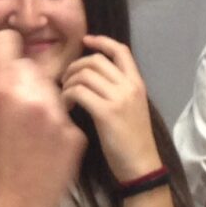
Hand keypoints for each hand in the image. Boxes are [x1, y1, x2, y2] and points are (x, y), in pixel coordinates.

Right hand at [0, 27, 86, 206]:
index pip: (5, 40)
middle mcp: (33, 94)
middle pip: (28, 66)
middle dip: (16, 78)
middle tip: (7, 101)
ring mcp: (59, 116)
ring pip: (50, 91)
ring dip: (37, 100)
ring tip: (25, 127)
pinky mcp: (76, 137)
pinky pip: (64, 118)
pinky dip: (52, 127)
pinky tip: (40, 147)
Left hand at [61, 35, 160, 179]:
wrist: (141, 165)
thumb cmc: (133, 140)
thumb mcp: (132, 107)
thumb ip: (118, 90)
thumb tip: (92, 76)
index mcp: (137, 83)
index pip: (120, 50)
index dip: (101, 41)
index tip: (85, 41)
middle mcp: (129, 86)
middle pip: (95, 61)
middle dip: (74, 66)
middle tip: (65, 81)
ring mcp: (118, 98)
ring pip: (84, 75)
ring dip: (68, 83)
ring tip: (64, 97)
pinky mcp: (106, 113)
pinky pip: (78, 93)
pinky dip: (67, 97)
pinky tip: (66, 108)